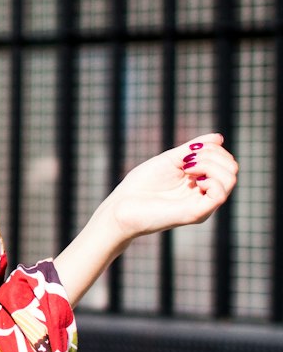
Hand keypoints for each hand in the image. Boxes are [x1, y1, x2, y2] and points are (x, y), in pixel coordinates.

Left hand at [54, 133, 237, 305]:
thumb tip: (219, 137)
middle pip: (231, 169)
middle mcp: (204, 195)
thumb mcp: (171, 160)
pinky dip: (210, 179)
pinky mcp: (196, 214)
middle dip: (212, 154)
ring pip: (230, 179)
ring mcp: (202, 205)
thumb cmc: (141, 185)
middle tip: (187, 161)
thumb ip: (194, 149)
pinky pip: (220, 195)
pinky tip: (192, 180)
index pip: (226, 162)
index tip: (187, 153)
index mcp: (200, 183)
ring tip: (188, 168)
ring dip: (210, 164)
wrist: (121, 207)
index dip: (212, 149)